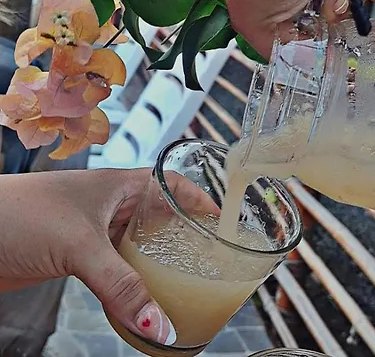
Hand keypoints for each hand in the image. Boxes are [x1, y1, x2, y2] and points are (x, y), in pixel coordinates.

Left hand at [0, 168, 217, 343]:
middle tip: (208, 256)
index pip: (171, 183)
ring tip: (184, 280)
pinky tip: (144, 296)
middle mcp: (112, 206)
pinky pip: (118, 267)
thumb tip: (157, 324)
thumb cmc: (20, 213)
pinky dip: (133, 281)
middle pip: (159, 216)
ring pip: (139, 244)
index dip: (198, 196)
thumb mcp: (80, 245)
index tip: (221, 217)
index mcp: (120, 186)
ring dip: (158, 261)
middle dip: (184, 233)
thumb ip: (121, 286)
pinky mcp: (80, 255)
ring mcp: (96, 231)